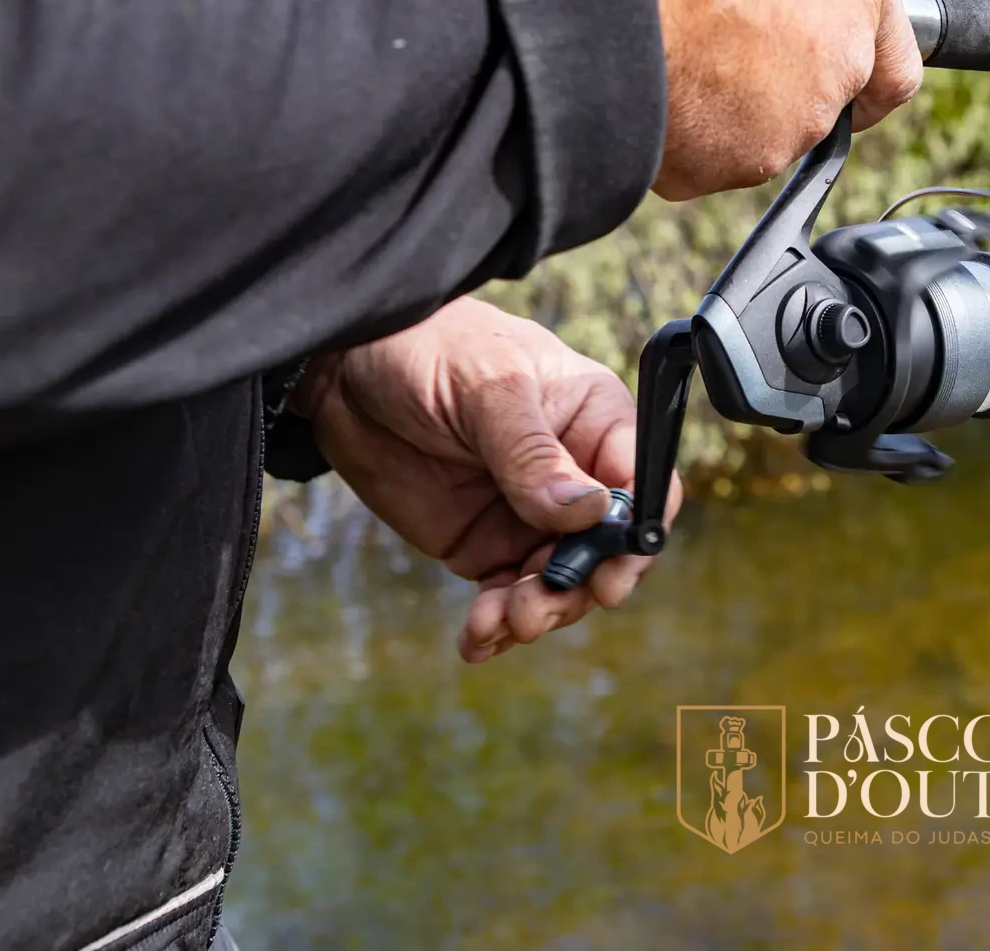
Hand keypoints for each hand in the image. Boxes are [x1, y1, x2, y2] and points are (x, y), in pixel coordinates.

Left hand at [290, 296, 681, 661]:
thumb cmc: (431, 350)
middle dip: (579, 587)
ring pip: (560, 583)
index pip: (644, 485)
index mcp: (596, 421)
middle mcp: (574, 474)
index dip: (636, 535)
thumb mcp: (486, 389)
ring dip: (538, 612)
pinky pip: (507, 595)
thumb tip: (588, 513)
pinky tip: (476, 640)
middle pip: (607, 551)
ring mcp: (530, 515)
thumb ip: (532, 453)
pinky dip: (496, 625)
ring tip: (497, 622)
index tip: (608, 573)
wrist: (345, 368)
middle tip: (536, 608)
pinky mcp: (485, 544)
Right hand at [589, 0, 922, 200]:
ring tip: (652, 49)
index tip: (843, 95)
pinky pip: (690, 160)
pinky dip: (664, 136)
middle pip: (810, 100)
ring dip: (710, 108)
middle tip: (696, 41)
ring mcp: (785, 123)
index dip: (860, 82)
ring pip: (748, 132)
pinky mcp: (722, 165)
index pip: (893, 64)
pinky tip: (631, 84)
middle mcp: (837, 61)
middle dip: (761, 84)